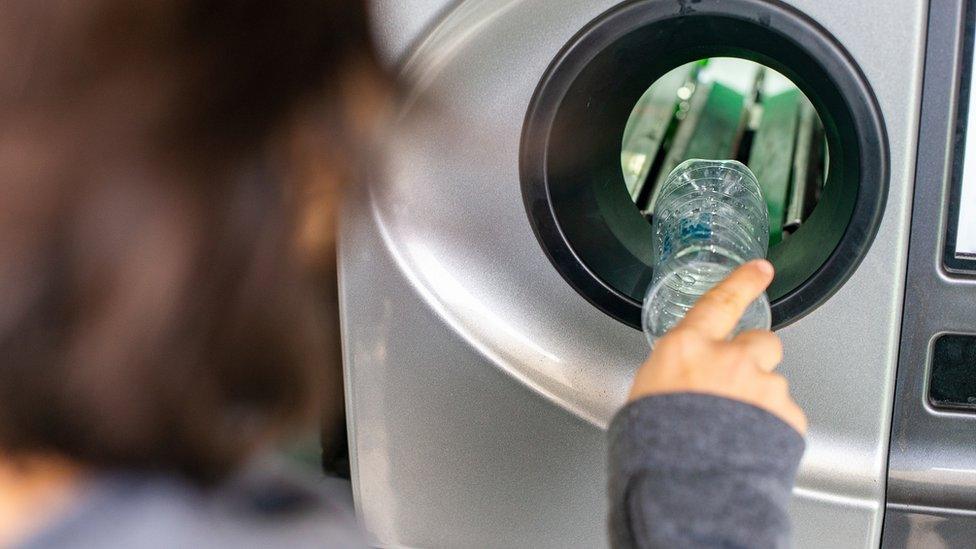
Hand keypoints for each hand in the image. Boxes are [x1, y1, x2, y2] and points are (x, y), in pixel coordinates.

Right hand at [629, 259, 806, 434]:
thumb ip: (673, 375)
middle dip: (755, 358)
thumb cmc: (655, 447)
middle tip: (737, 385)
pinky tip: (751, 444)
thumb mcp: (646, 395)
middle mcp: (728, 359)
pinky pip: (785, 414)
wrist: (687, 490)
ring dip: (761, 399)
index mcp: (686, 349)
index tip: (760, 269)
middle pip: (762, 341)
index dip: (743, 281)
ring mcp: (762, 387)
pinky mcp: (786, 416)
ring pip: (774, 383)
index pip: (720, 301)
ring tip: (737, 431)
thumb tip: (680, 379)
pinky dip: (773, 427)